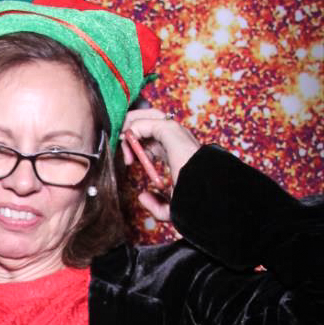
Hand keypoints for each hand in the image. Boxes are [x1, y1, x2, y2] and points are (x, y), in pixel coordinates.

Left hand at [119, 108, 201, 224]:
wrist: (203, 193)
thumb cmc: (193, 200)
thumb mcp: (171, 208)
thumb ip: (156, 204)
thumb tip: (143, 196)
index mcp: (177, 152)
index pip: (154, 139)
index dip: (137, 147)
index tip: (129, 162)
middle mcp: (176, 139)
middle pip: (148, 122)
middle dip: (131, 131)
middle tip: (121, 146)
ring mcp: (174, 133)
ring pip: (145, 117)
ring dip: (129, 127)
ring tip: (120, 140)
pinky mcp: (169, 130)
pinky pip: (143, 123)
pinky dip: (130, 130)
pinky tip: (126, 142)